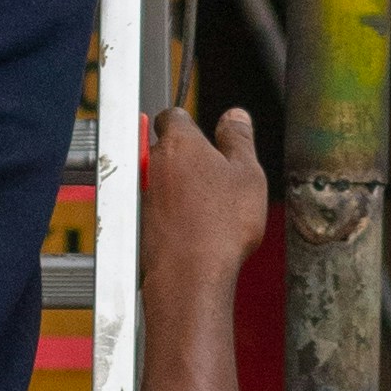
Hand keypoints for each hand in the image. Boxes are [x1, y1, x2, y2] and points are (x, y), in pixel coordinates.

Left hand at [141, 100, 270, 301]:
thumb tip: (235, 116)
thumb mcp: (248, 173)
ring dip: (183, 184)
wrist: (191, 275)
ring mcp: (146, 194)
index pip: (173, 114)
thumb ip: (240, 139)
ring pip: (165, 177)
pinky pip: (162, 205)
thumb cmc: (221, 224)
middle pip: (168, 146)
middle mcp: (154, 164)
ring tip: (213, 205)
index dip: (191, 121)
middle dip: (189, 155)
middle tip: (219, 172)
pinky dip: (177, 210)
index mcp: (179, 143)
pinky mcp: (143, 221)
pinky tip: (200, 226)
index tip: (208, 134)